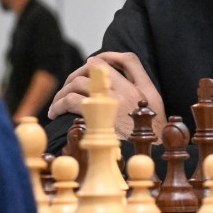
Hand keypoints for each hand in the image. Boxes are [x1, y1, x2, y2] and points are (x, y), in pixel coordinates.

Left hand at [47, 52, 166, 139]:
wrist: (149, 156)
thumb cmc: (151, 137)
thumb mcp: (155, 110)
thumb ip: (142, 94)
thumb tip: (120, 85)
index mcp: (145, 88)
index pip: (128, 59)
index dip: (109, 56)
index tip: (93, 63)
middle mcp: (129, 91)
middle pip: (97, 66)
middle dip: (78, 72)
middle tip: (69, 85)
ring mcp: (112, 103)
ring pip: (79, 82)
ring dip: (64, 90)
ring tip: (57, 102)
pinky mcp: (97, 117)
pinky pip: (72, 101)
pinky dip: (60, 104)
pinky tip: (56, 112)